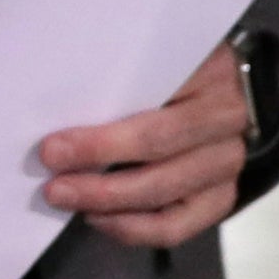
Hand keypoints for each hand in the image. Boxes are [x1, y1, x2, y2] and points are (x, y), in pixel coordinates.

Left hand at [40, 46, 250, 247]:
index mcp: (208, 73)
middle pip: (156, 154)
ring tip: (65, 199)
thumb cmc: (161, 64)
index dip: (100, 138)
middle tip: (51, 185)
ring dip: (108, 204)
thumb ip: (114, 66)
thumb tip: (55, 95)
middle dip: (96, 173)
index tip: (51, 147)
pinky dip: (134, 228)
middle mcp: (224, 119)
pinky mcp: (222, 194)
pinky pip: (179, 225)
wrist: (212, 85)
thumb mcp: (145, 49)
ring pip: (166, 194)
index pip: (150, 110)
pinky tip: (97, 218)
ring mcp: (228, 161)